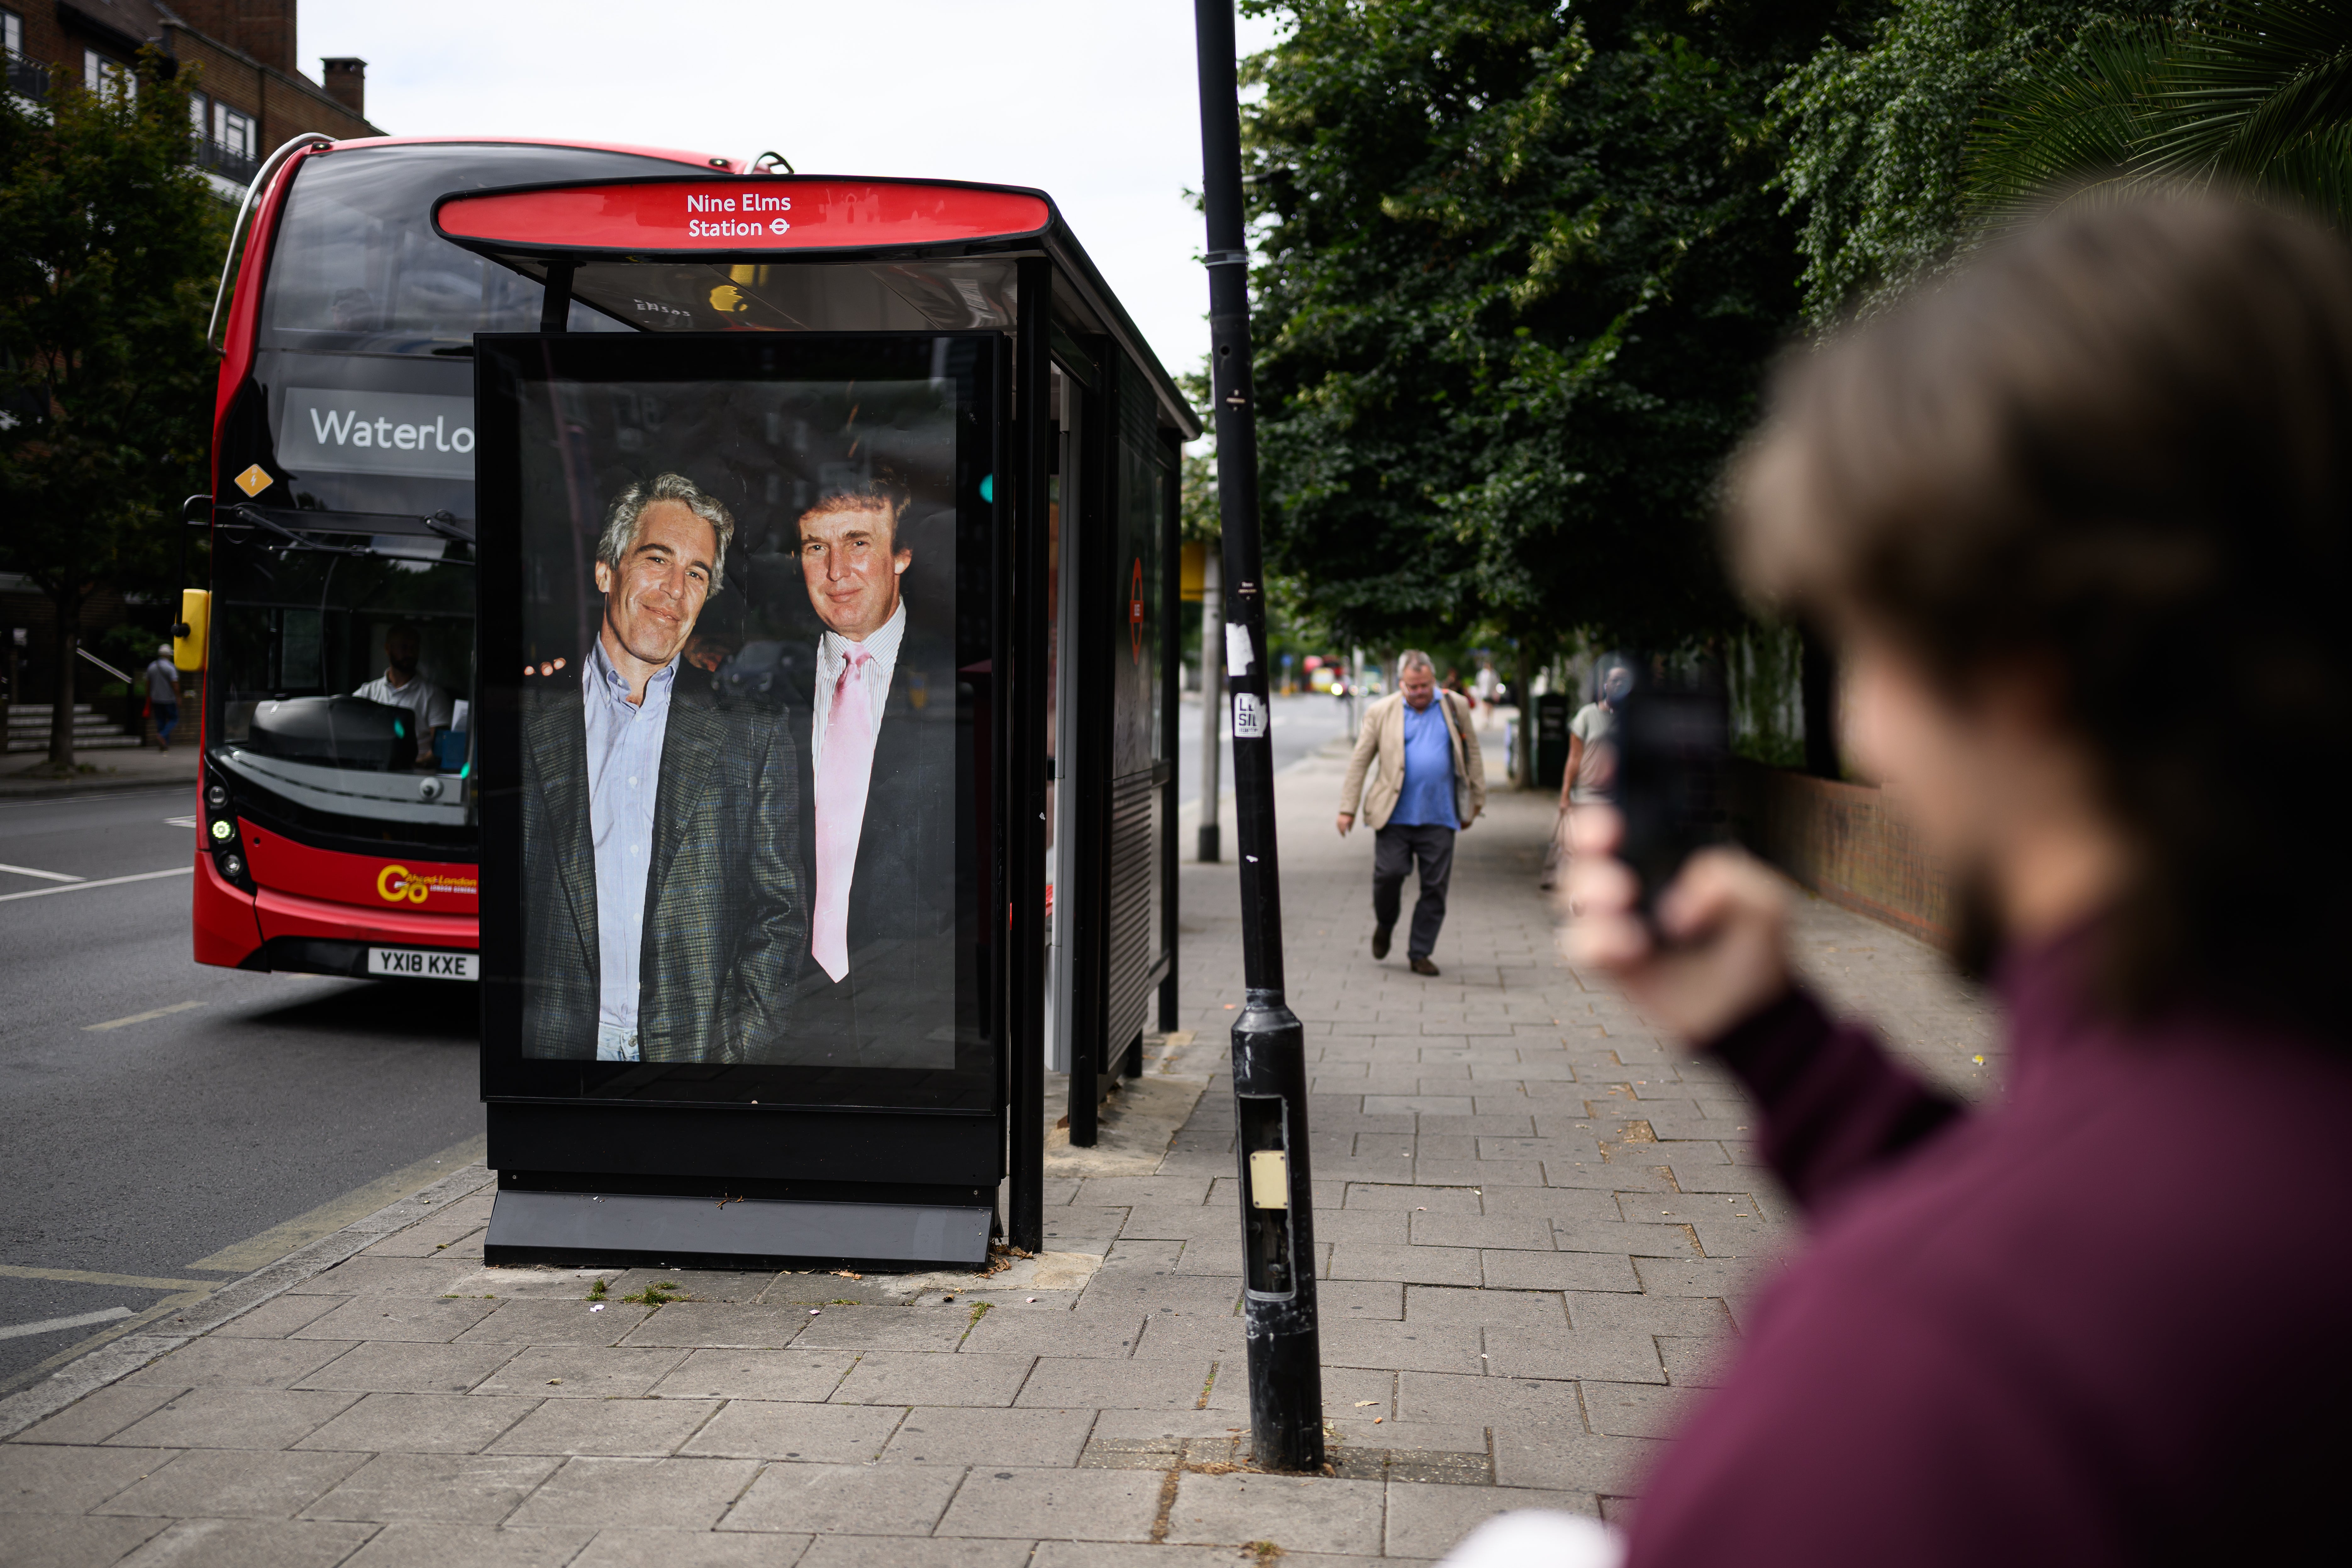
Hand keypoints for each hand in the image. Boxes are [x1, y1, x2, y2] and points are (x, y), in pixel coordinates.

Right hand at [1336, 812, 1354, 836]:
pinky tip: (1340, 829)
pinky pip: (1337, 824)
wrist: (1348, 808)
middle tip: (1343, 836)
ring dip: (1339, 830)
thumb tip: (1349, 832)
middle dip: (1341, 833)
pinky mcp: (1338, 818)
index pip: (1343, 830)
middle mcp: (1341, 821)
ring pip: (1338, 827)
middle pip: (1340, 829)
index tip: (1344, 836)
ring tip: (1341, 833)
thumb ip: (1350, 827)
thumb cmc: (1352, 815)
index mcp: (1345, 822)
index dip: (1343, 834)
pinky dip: (1338, 827)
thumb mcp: (1353, 821)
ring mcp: (1339, 820)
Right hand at [1559, 806, 1790, 1043]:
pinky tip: (1632, 947)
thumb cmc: (1757, 947)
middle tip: (1608, 838)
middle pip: (1585, 843)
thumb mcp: (1767, 903)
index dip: (1607, 784)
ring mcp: (1617, 920)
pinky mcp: (1609, 961)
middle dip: (1587, 832)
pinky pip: (1579, 944)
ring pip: (1573, 890)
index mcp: (1666, 854)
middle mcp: (1633, 879)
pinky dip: (1597, 940)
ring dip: (1591, 887)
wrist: (1751, 1013)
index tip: (1606, 767)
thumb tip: (1677, 902)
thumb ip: (1732, 880)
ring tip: (1623, 899)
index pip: (1629, 811)